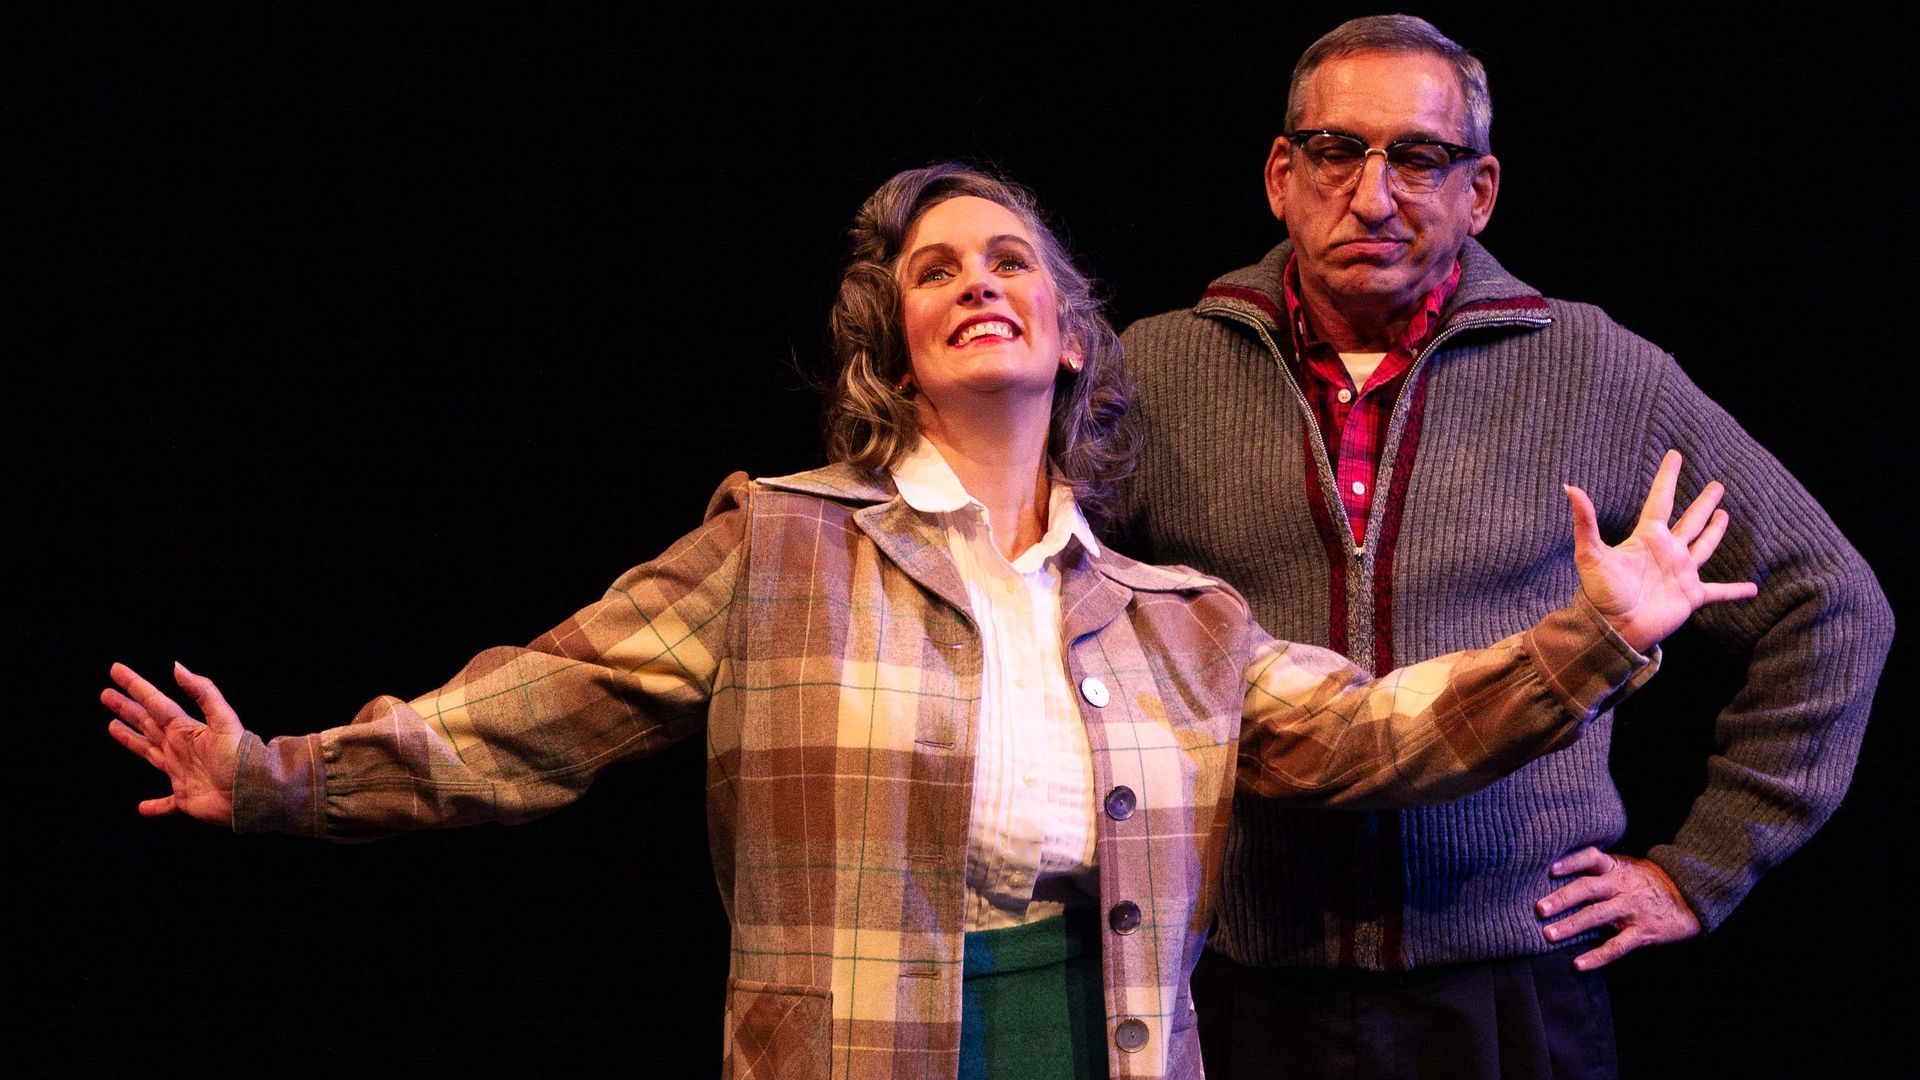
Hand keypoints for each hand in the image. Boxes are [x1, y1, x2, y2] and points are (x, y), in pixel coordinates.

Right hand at [102, 661, 242, 825]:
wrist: (251, 792)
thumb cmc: (239, 757)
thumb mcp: (223, 720)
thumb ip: (203, 693)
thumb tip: (177, 666)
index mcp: (186, 729)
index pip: (155, 703)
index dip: (136, 686)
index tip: (116, 670)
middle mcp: (180, 748)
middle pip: (147, 723)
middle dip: (127, 709)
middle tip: (106, 695)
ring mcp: (181, 773)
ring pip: (149, 753)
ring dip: (131, 740)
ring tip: (112, 726)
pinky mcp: (186, 799)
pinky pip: (166, 803)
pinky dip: (155, 806)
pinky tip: (142, 808)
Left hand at [1536, 847, 1700, 970]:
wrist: (1691, 898)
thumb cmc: (1647, 882)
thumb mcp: (1626, 867)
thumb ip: (1599, 868)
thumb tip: (1557, 871)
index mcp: (1616, 867)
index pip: (1590, 858)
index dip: (1571, 862)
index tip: (1549, 869)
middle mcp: (1622, 886)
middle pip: (1588, 889)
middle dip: (1562, 899)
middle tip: (1539, 909)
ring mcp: (1632, 910)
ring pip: (1597, 916)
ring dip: (1571, 926)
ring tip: (1548, 935)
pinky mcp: (1642, 932)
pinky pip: (1616, 946)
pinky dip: (1596, 957)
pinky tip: (1578, 965)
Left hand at [1567, 449, 1757, 652]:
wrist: (1614, 628)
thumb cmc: (1601, 593)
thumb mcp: (1591, 554)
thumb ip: (1585, 522)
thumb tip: (1570, 488)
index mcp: (1648, 538)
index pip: (1661, 501)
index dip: (1667, 478)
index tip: (1674, 455)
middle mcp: (1668, 552)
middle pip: (1690, 521)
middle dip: (1703, 504)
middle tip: (1717, 485)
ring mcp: (1681, 573)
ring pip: (1704, 546)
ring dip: (1715, 532)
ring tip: (1725, 515)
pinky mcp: (1691, 596)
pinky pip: (1719, 592)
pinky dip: (1735, 590)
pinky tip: (1753, 588)